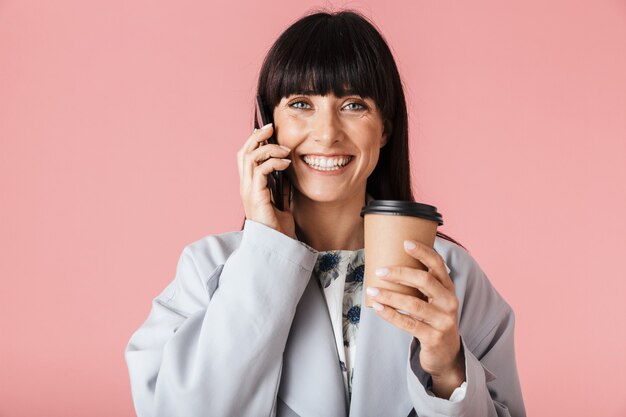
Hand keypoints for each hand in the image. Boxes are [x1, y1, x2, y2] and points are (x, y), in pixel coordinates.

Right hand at [237, 123, 295, 237]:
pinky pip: (260, 170)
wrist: (277, 246)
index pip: (245, 157)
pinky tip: (286, 164)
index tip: (268, 131)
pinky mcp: (255, 195)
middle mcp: (245, 186)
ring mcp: (248, 191)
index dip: (254, 141)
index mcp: (250, 187)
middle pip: (243, 152)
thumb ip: (281, 188)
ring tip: (285, 150)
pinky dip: (274, 162)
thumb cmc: (278, 229)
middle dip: (257, 136)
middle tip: (271, 128)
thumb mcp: (282, 203)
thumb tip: (288, 171)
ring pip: (250, 157)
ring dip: (268, 148)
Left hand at [367, 239, 464, 397]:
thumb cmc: (432, 319)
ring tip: (372, 290)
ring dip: (390, 296)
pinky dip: (390, 314)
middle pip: (425, 281)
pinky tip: (377, 308)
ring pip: (413, 304)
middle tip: (380, 271)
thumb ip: (419, 284)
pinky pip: (408, 324)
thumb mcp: (432, 299)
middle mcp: (449, 301)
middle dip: (400, 273)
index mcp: (448, 288)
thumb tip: (389, 262)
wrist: (445, 354)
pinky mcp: (433, 337)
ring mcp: (443, 320)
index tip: (405, 243)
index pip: (438, 264)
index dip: (423, 252)